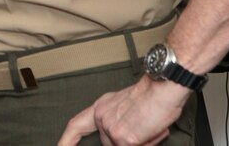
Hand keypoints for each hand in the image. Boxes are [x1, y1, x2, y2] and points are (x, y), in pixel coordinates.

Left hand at [57, 76, 188, 145]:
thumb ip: (117, 120)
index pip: (77, 125)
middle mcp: (101, 117)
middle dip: (127, 142)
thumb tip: (122, 138)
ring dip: (140, 143)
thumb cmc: (152, 95)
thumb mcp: (126, 106)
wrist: (162, 87)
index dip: (66, 140)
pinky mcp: (122, 139)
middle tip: (145, 129)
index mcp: (101, 107)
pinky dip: (148, 143)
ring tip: (150, 125)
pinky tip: (152, 129)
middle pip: (109, 144)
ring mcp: (110, 129)